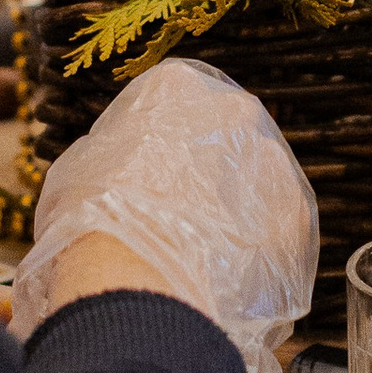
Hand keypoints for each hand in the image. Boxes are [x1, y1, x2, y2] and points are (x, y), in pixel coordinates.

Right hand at [7, 55, 319, 372]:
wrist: (131, 284)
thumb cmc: (88, 224)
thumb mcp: (76, 170)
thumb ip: (109, 154)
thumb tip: (117, 168)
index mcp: (174, 88)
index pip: (172, 101)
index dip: (157, 144)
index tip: (146, 176)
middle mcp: (232, 111)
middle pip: (223, 136)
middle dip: (207, 172)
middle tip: (178, 216)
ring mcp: (269, 161)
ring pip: (255, 182)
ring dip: (236, 210)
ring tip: (202, 255)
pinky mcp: (295, 215)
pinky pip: (279, 230)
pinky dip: (260, 251)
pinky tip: (227, 278)